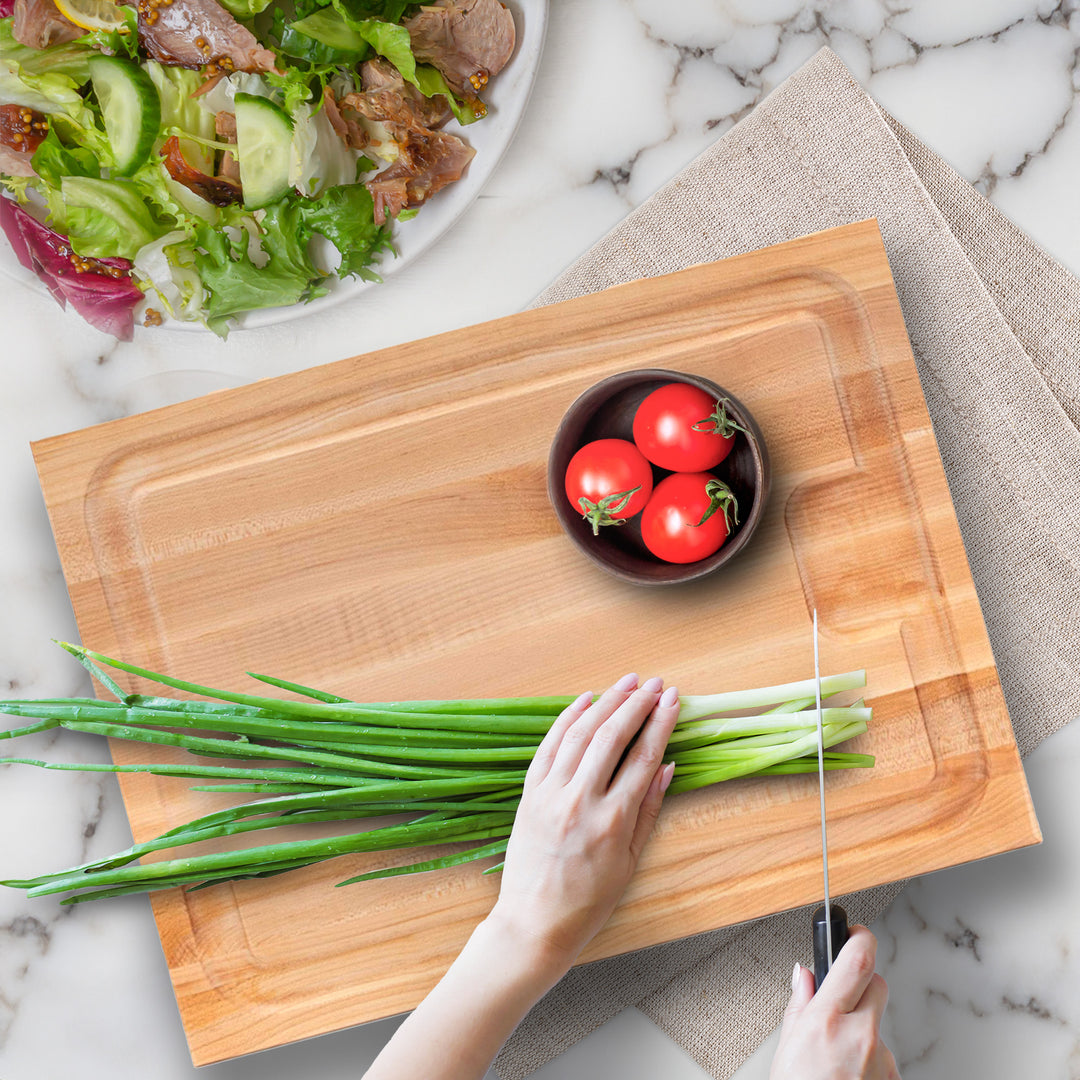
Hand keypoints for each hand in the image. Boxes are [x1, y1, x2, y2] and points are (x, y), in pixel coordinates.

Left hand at [485, 673, 679, 970]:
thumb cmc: (588, 902)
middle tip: (654, 683)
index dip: (660, 723)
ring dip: (604, 702)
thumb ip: (648, 810)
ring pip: (579, 734)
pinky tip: (584, 701)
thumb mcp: (630, 862)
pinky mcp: (528, 794)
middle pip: (611, 736)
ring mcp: (550, 795)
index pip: (642, 757)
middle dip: (636, 703)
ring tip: (626, 683)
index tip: (673, 699)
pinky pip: (548, 746)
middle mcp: (579, 801)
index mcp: (612, 821)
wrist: (534, 924)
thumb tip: (666, 766)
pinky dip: (566, 719)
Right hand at [770, 925, 899, 1078]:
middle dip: (862, 983)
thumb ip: (800, 1004)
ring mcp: (881, 1061)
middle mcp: (860, 1036)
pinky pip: (884, 1056)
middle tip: (842, 996)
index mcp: (827, 1020)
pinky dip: (869, 1059)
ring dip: (863, 1029)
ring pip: (879, 1024)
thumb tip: (803, 975)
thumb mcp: (786, 1046)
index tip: (856, 931)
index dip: (860, 937)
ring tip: (837, 1056)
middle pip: (877, 985)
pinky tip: (849, 1074)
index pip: (857, 961)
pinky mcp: (893, 1079)